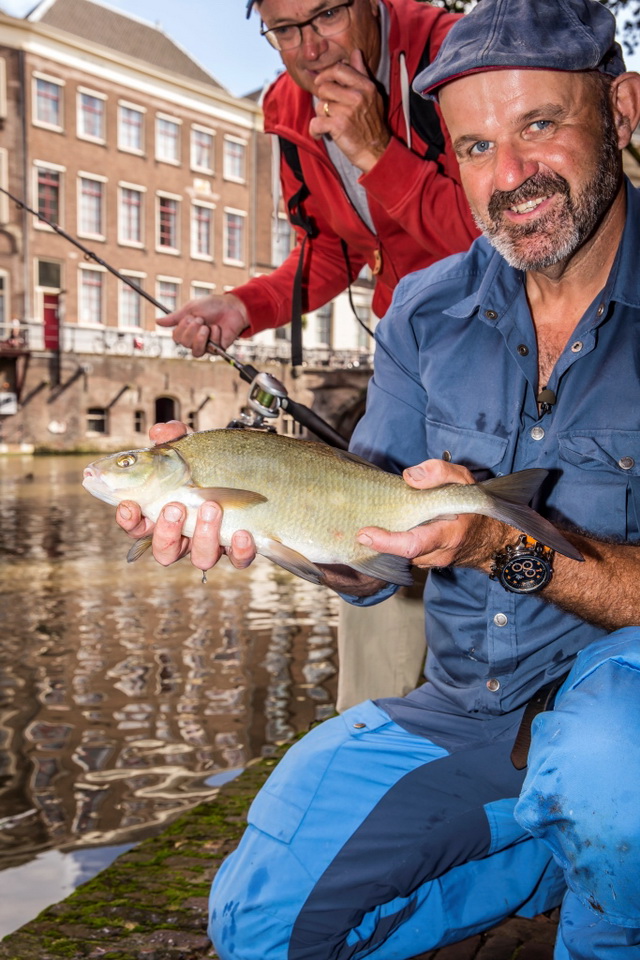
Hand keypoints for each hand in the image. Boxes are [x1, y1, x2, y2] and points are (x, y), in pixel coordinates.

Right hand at [115, 420, 256, 574]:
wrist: (257, 471)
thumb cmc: (214, 463)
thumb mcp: (194, 448)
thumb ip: (175, 439)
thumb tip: (160, 432)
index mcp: (166, 513)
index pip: (137, 525)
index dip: (129, 520)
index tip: (130, 505)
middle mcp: (187, 534)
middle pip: (165, 551)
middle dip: (166, 532)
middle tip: (174, 506)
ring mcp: (214, 543)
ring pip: (201, 558)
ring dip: (203, 535)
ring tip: (211, 506)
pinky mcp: (242, 548)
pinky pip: (240, 559)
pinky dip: (240, 549)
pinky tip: (243, 532)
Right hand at [155, 293, 249, 356]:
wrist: (232, 307)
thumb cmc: (212, 305)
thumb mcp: (191, 308)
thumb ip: (175, 317)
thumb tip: (157, 321)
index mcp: (187, 329)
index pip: (176, 337)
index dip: (182, 328)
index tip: (190, 317)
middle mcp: (195, 339)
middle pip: (184, 344)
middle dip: (192, 330)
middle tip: (201, 319)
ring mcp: (206, 345)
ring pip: (195, 351)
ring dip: (200, 337)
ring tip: (207, 327)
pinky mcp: (217, 349)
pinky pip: (210, 348)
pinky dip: (214, 336)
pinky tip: (217, 328)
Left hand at [309, 49, 389, 172]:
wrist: (375, 150)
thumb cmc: (371, 124)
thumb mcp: (371, 95)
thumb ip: (361, 73)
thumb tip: (355, 52)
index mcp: (365, 86)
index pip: (339, 69)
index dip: (325, 74)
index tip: (321, 82)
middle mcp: (357, 96)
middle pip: (324, 87)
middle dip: (323, 99)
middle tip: (330, 110)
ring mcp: (348, 111)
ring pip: (320, 105)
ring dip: (321, 116)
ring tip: (331, 122)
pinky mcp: (338, 126)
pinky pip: (316, 122)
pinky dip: (315, 130)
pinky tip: (320, 133)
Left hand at [356, 459, 504, 570]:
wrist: (492, 539)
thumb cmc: (476, 506)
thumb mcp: (464, 480)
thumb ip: (439, 473)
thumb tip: (410, 477)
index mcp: (448, 534)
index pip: (412, 545)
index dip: (386, 542)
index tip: (365, 534)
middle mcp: (437, 554)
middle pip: (399, 551)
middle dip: (380, 538)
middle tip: (364, 522)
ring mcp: (430, 562)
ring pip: (400, 554)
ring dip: (388, 539)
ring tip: (379, 522)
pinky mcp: (425, 563)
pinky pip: (404, 554)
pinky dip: (395, 541)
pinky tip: (392, 527)